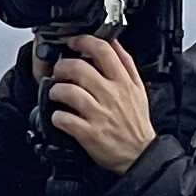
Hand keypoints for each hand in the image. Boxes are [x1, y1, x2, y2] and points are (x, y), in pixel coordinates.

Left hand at [40, 33, 156, 175]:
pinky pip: (64, 118)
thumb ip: (127, 64)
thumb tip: (113, 43)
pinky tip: (60, 116)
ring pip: (68, 91)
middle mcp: (111, 95)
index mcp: (123, 82)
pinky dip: (56, 116)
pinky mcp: (88, 133)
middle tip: (59, 71)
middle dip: (62, 67)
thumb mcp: (138, 89)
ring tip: (56, 93)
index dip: (83, 41)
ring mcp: (98, 114)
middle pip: (79, 68)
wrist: (139, 155)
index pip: (103, 50)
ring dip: (56, 90)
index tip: (73, 42)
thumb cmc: (136, 123)